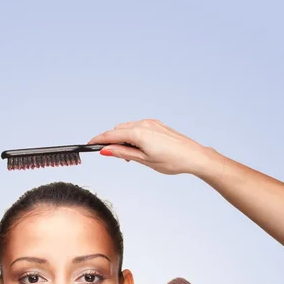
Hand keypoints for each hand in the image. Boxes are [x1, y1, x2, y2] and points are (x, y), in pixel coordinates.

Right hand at [88, 119, 209, 174]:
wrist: (193, 156)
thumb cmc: (172, 161)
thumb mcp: (143, 160)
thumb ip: (123, 153)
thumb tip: (106, 150)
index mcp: (138, 133)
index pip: (111, 135)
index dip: (98, 140)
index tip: (89, 145)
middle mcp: (143, 124)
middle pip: (118, 130)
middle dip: (112, 141)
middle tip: (115, 157)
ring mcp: (151, 123)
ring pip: (127, 128)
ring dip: (123, 139)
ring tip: (130, 156)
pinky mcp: (157, 125)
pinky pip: (138, 127)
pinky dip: (133, 136)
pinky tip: (138, 148)